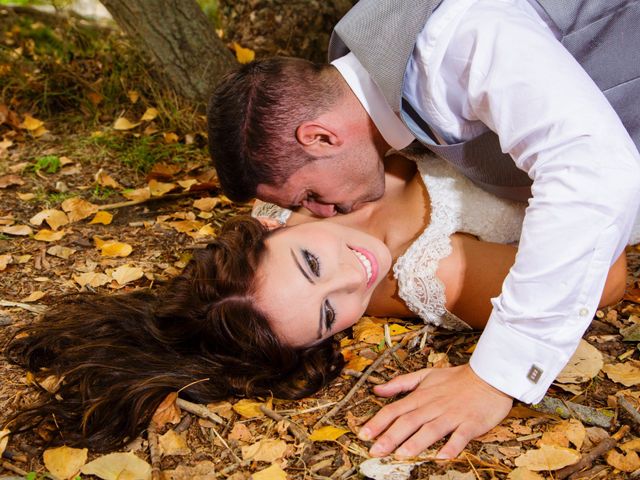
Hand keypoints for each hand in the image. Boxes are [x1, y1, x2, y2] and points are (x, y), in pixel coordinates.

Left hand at [358, 363, 512, 458]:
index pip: (394, 409)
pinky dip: (451, 446)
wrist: (488, 376)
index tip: (363, 434)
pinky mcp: (470, 423)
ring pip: (431, 430)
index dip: (378, 422)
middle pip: (408, 422)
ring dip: (416, 443)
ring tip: (401, 455)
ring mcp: (452, 415)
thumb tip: (377, 390)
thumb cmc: (455, 379)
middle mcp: (433, 406)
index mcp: (421, 396)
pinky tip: (442, 457)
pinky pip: (460, 437)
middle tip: (375, 451)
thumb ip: (400, 383)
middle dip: (390, 437)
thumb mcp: (425, 375)